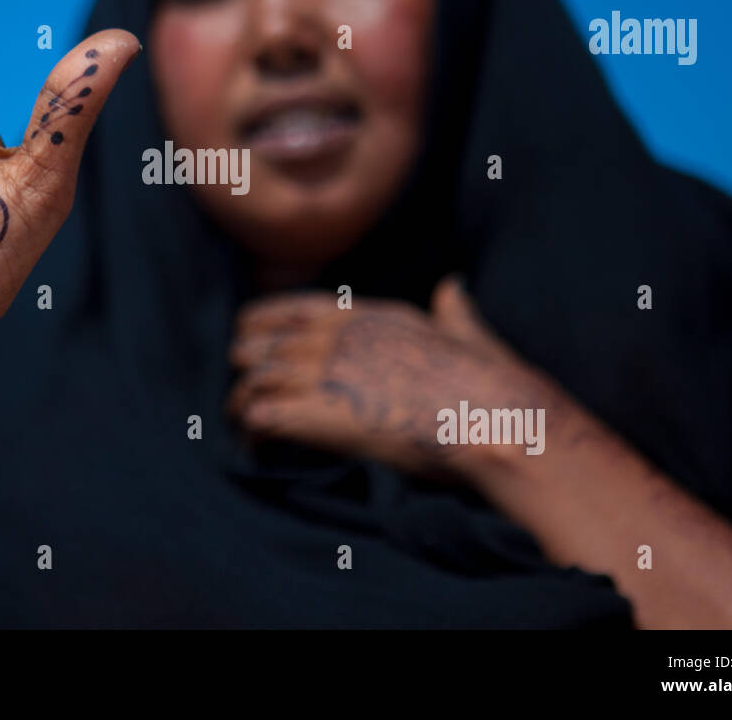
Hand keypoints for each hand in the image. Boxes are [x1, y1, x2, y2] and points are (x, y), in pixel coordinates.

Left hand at [226, 277, 562, 481]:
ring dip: (242, 403)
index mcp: (364, 315)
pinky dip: (251, 431)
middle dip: (247, 368)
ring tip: (243, 423)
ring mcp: (324, 372)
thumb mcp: (464, 333)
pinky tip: (255, 445)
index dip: (259, 327)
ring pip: (252, 380)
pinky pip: (260, 415)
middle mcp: (336, 337)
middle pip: (259, 344)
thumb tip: (454, 286)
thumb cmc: (486, 384)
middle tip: (247, 393)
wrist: (490, 418)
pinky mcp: (319, 413)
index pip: (287, 310)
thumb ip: (451, 310)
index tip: (247, 342)